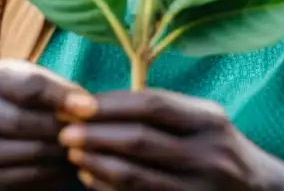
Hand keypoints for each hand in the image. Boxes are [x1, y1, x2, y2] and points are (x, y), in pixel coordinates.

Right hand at [0, 59, 97, 189]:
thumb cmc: (24, 99)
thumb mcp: (36, 81)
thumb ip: (60, 88)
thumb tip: (89, 107)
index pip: (30, 86)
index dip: (62, 96)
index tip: (90, 107)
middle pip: (27, 121)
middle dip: (64, 128)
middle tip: (91, 133)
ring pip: (31, 151)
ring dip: (63, 152)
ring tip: (84, 149)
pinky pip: (28, 177)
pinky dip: (55, 173)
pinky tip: (69, 166)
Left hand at [58, 88, 283, 190]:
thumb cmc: (219, 150)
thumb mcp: (205, 121)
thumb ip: (166, 110)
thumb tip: (101, 102)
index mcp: (209, 119)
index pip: (152, 104)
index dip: (111, 103)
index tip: (78, 104)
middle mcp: (209, 152)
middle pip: (140, 139)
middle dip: (96, 134)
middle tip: (64, 131)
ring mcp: (201, 187)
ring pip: (136, 175)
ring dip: (97, 163)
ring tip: (72, 154)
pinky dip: (109, 188)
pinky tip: (90, 178)